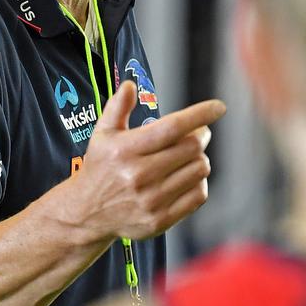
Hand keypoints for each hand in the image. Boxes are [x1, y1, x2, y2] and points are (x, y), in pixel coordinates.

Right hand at [73, 81, 225, 239]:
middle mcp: (138, 175)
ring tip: (188, 156)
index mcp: (125, 150)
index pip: (172, 127)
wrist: (87, 213)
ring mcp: (151, 200)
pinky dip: (199, 182)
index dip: (199, 115)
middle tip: (198, 132)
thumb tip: (130, 85)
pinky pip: (198, 195)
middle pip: (192, 147)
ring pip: (199, 169)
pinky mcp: (160, 220)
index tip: (218, 107)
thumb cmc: (100, 168)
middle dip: (201, 134)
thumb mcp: (102, 135)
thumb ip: (116, 107)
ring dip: (200, 158)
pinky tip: (186, 177)